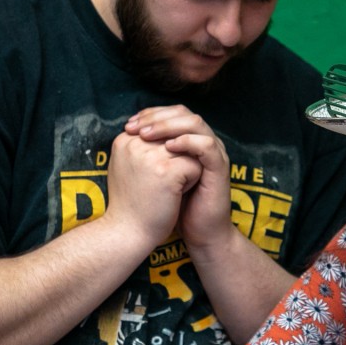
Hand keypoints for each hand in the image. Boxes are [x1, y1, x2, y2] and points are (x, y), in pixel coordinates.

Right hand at [103, 130, 202, 246]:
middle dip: (178, 158)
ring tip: (169, 189)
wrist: (127, 234)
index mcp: (124, 139)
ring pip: (188, 150)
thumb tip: (163, 130)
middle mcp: (135, 142)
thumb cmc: (131, 203)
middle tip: (163, 185)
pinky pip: (194, 165)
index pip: (160, 129)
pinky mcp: (166, 170)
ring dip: (185, 169)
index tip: (155, 175)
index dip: (167, 151)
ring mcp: (150, 155)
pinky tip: (175, 196)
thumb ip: (141, 147)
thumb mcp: (128, 167)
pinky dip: (191, 182)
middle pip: (176, 137)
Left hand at [126, 106, 233, 250]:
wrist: (200, 232)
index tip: (128, 125)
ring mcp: (214, 153)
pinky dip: (187, 142)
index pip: (172, 113)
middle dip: (156, 117)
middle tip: (135, 127)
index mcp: (190, 141)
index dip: (150, 114)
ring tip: (147, 135)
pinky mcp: (220, 167)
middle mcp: (204, 142)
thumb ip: (148, 154)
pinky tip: (168, 148)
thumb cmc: (176, 206)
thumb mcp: (156, 175)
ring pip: (195, 123)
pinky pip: (206, 146)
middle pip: (183, 113)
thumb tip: (125, 136)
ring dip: (169, 126)